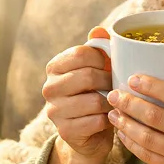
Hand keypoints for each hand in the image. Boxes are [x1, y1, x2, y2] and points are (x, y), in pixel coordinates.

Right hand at [42, 26, 113, 163]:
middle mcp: (49, 88)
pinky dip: (107, 120)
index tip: (109, 67)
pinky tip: (107, 119)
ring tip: (112, 103)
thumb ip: (99, 48)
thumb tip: (99, 30)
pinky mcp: (65, 131)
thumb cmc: (96, 94)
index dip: (103, 59)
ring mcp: (54, 110)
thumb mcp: (97, 69)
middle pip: (87, 76)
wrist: (90, 134)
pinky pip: (96, 121)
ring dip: (110, 102)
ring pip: (94, 100)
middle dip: (108, 81)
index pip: (81, 53)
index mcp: (54, 67)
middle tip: (115, 86)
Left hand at [107, 46, 163, 163]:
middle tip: (113, 93)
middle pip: (157, 116)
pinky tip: (122, 134)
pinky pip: (150, 158)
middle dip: (130, 103)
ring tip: (112, 112)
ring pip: (149, 138)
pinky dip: (133, 145)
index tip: (134, 78)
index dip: (153, 86)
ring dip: (126, 124)